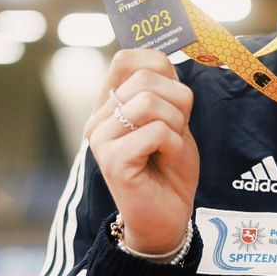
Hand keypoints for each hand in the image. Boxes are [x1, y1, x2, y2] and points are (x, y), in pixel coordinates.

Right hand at [84, 49, 199, 254]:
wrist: (167, 217)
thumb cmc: (169, 168)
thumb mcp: (172, 120)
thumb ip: (165, 91)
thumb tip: (166, 59)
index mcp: (110, 105)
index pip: (125, 58)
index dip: (158, 65)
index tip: (174, 93)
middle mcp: (98, 119)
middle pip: (145, 78)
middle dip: (177, 101)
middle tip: (177, 130)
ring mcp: (101, 139)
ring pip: (149, 101)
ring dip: (176, 123)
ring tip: (171, 146)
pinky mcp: (112, 160)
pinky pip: (155, 131)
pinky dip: (173, 144)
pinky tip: (166, 160)